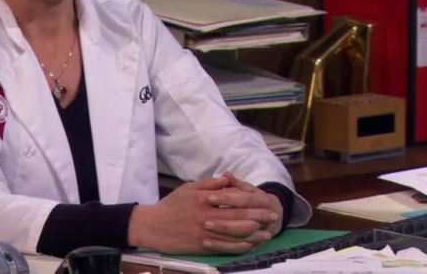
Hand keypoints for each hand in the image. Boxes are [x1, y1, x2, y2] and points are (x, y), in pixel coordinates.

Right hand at [127, 175, 273, 254]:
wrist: (152, 226)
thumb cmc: (170, 205)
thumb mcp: (187, 188)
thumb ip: (208, 184)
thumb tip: (226, 179)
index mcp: (204, 199)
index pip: (233, 199)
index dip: (252, 201)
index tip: (266, 201)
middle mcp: (207, 215)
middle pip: (239, 216)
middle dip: (259, 217)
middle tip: (273, 217)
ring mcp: (205, 232)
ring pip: (235, 234)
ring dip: (254, 234)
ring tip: (267, 234)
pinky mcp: (202, 246)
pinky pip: (225, 247)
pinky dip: (239, 247)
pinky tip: (249, 246)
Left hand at [201, 172, 283, 251]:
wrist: (272, 216)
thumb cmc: (252, 199)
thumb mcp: (247, 188)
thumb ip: (236, 183)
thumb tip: (225, 174)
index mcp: (263, 201)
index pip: (244, 200)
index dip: (227, 199)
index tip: (209, 197)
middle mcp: (265, 219)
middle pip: (244, 221)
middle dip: (223, 220)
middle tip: (203, 219)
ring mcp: (260, 234)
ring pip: (241, 236)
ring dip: (222, 233)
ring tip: (204, 229)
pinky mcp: (253, 246)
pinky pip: (237, 250)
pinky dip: (222, 247)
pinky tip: (206, 243)